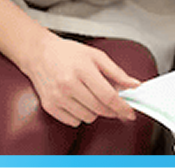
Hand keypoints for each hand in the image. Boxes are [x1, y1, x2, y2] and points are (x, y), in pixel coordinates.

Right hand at [21, 32, 142, 126]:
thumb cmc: (68, 53)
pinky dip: (80, 115)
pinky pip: (73, 122)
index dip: (122, 107)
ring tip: (91, 96)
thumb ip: (117, 72)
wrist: (40, 54)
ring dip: (96, 111)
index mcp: (83, 70)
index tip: (130, 113)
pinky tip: (79, 102)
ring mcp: (58, 98)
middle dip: (112, 110)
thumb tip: (134, 85)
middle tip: (115, 104)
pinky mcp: (50, 107)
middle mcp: (69, 86)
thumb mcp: (96, 56)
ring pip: (88, 117)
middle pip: (99, 109)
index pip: (107, 96)